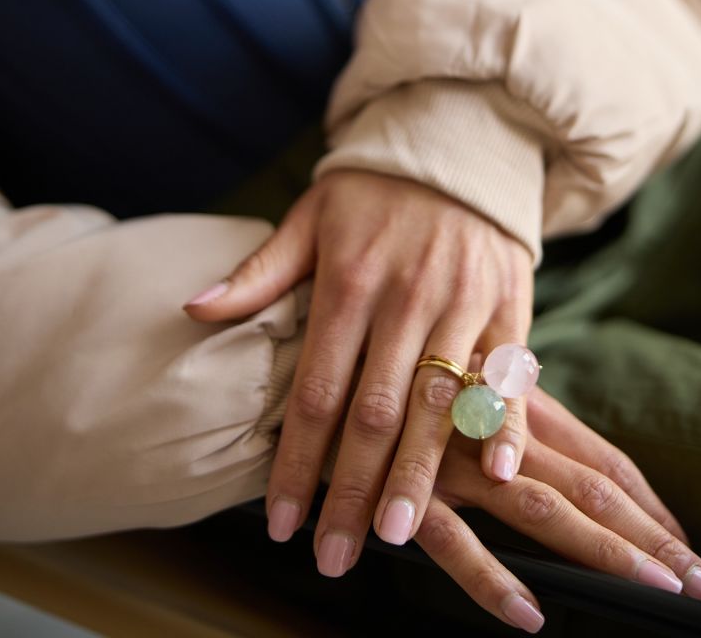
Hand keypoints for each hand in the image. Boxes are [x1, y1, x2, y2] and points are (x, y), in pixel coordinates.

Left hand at [185, 170, 533, 572]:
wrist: (456, 146)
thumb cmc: (373, 190)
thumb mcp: (310, 217)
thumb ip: (258, 272)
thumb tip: (192, 310)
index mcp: (349, 282)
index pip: (316, 391)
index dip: (295, 461)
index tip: (279, 522)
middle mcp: (407, 299)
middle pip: (376, 413)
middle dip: (354, 491)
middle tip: (336, 556)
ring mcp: (462, 303)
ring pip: (439, 405)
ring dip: (421, 475)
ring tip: (400, 536)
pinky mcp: (507, 304)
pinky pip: (509, 373)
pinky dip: (505, 424)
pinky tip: (499, 476)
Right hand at [414, 387, 700, 631]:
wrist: (311, 368)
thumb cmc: (386, 376)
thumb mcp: (451, 382)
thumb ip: (498, 407)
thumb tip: (539, 436)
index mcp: (510, 403)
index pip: (596, 454)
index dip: (645, 499)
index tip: (684, 539)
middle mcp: (490, 430)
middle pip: (586, 484)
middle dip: (648, 536)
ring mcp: (451, 461)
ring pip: (539, 509)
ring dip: (601, 553)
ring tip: (655, 595)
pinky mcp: (402, 492)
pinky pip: (453, 541)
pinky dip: (492, 579)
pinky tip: (528, 614)